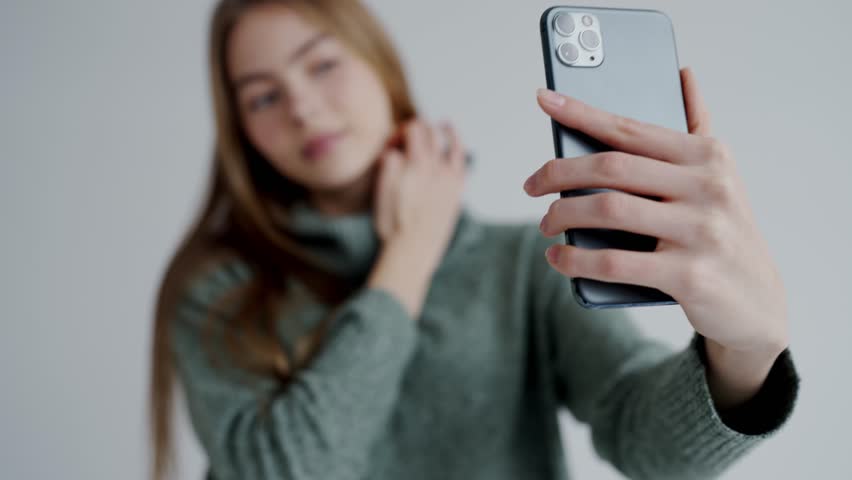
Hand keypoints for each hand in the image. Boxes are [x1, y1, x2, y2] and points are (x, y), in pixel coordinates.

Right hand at [373, 118, 466, 274]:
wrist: (414, 250)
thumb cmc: (394, 224)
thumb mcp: (382, 190)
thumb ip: (389, 163)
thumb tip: (392, 150)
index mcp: (416, 163)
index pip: (414, 128)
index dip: (402, 130)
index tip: (394, 141)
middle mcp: (437, 167)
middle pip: (432, 133)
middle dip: (420, 129)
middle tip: (411, 137)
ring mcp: (451, 178)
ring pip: (453, 145)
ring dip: (449, 132)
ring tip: (446, 126)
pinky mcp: (457, 192)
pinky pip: (462, 165)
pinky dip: (460, 153)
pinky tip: (456, 151)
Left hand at [524, 68, 788, 387]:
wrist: (758, 303)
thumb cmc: (723, 231)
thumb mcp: (719, 177)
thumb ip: (697, 127)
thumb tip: (682, 74)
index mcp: (708, 156)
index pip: (631, 129)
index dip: (582, 113)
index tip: (545, 99)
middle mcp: (708, 187)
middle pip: (612, 167)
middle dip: (559, 174)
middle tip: (532, 186)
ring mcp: (701, 232)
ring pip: (609, 210)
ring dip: (563, 216)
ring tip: (546, 224)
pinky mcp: (690, 276)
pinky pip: (616, 262)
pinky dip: (576, 260)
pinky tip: (558, 259)